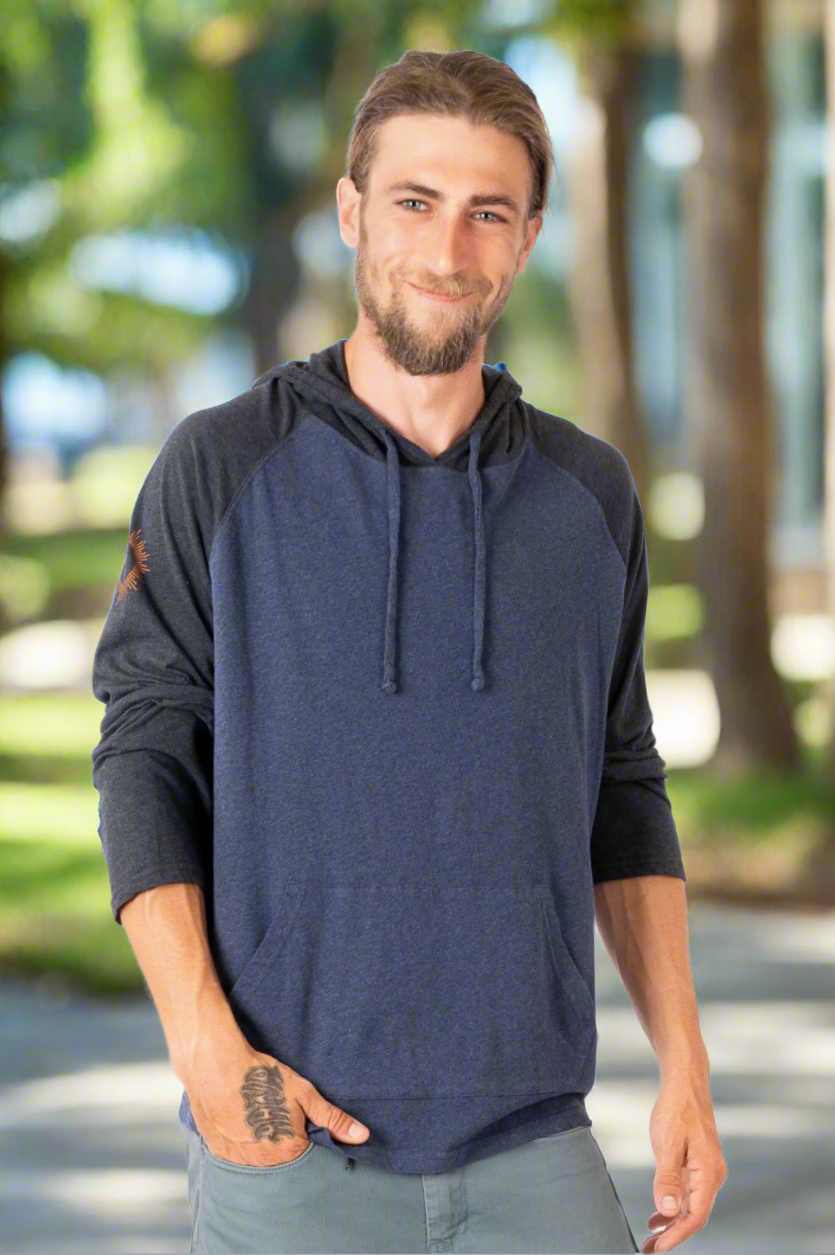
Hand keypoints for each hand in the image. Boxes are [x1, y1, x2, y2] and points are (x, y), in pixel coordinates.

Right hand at [184, 1043, 370, 1167]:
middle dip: (288, 1149)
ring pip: (261, 1165)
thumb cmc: (262, 1078)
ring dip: (265, 1151)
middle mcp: (263, 1165)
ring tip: (261, 1122)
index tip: (306, 1129)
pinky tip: (244, 1126)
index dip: (310, 1145)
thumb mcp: (303, 1094)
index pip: (310, 1162)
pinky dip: (245, 1148)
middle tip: (280, 1121)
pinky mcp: (220, 1155)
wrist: (215, 1067)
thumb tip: (362, 1136)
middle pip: (284, 1166)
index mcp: (288, 1153)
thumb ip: (333, 1119)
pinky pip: (239, 1161)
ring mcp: (239, 1163)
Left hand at [641, 1081, 726, 1251]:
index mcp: (709, 1173)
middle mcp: (712, 1175)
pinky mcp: (697, 1163)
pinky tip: (658, 1215)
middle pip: (694, 1216)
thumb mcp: (668, 1143)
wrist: (685, 1083)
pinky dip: (673, 1206)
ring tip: (651, 1238)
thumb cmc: (677, 1109)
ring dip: (672, 1223)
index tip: (657, 1249)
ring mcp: (706, 1170)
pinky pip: (688, 1193)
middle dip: (672, 1235)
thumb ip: (668, 1179)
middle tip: (648, 1249)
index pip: (696, 1217)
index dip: (677, 1236)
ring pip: (691, 1206)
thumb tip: (669, 1212)